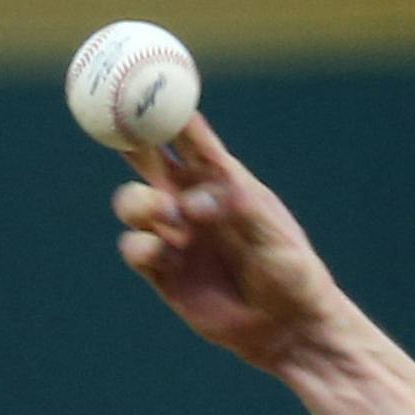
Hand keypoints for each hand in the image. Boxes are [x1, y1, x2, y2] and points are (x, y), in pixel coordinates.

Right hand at [111, 114, 346, 372]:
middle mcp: (191, 201)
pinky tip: (161, 252)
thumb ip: (239, 208)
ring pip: (133, 201)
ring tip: (170, 218)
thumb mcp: (275, 236)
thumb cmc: (294, 274)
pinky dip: (141, 246)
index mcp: (222, 181)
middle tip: (119, 131)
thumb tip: (199, 194)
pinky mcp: (166, 272)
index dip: (161, 108)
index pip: (186, 135)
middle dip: (128, 140)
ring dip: (142, 203)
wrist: (293, 330)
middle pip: (145, 158)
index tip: (141, 85)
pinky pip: (135, 249)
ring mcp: (176, 235)